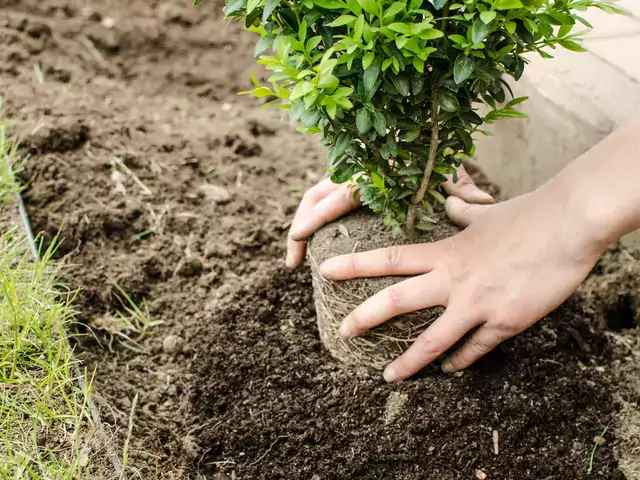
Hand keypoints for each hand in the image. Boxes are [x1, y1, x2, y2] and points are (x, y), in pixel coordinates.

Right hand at [285, 164, 492, 267]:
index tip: (300, 235)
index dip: (318, 214)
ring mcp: (347, 177)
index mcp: (373, 171)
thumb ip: (464, 189)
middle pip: (315, 196)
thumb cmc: (437, 157)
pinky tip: (314, 248)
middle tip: (293, 263)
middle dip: (301, 226)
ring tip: (297, 262)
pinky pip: (323, 203)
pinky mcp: (347, 185)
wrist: (425, 135)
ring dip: (303, 226)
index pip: (339, 193)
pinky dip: (314, 223)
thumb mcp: (448, 173)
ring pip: (315, 199)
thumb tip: (485, 204)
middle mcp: (354, 172)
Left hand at [319, 182, 605, 380]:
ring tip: (387, 376)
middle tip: (342, 331)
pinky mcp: (505, 321)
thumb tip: (449, 204)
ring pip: (432, 341)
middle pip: (396, 302)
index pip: (389, 259)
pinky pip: (475, 350)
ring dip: (407, 362)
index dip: (354, 265)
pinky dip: (459, 362)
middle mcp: (453, 280)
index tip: (325, 270)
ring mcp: (477, 304)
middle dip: (364, 318)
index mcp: (446, 252)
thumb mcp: (485, 213)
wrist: (569, 225)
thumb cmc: (528, 215)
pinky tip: (450, 369)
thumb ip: (461, 212)